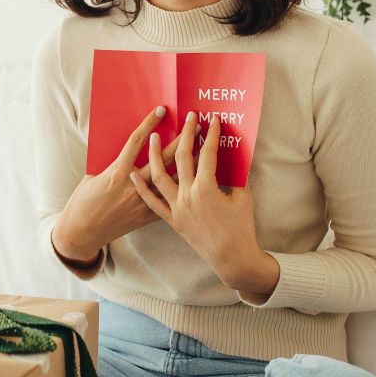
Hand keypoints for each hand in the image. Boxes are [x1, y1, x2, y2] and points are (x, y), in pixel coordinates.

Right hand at [52, 106, 185, 262]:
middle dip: (181, 140)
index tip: (161, 110)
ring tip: (202, 148)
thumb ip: (111, 162)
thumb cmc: (83, 202)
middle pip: (163, 158)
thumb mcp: (93, 176)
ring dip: (188, 163)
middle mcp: (133, 186)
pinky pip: (168, 201)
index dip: (149, 124)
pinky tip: (194, 180)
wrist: (82, 233)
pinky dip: (180, 189)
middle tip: (195, 125)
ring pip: (171, 179)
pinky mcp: (146, 216)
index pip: (137, 141)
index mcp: (116, 173)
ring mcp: (142, 203)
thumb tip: (125, 147)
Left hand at [129, 111, 259, 285]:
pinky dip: (141, 188)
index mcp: (206, 188)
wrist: (231, 258)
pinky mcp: (172, 220)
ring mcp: (176, 208)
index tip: (213, 121)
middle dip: (186, 134)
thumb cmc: (241, 228)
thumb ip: (235, 175)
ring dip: (154, 154)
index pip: (207, 153)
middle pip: (182, 157)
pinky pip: (151, 202)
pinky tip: (133, 174)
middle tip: (188, 118)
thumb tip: (232, 156)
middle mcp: (187, 195)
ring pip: (159, 176)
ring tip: (152, 137)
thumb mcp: (242, 197)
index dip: (211, 135)